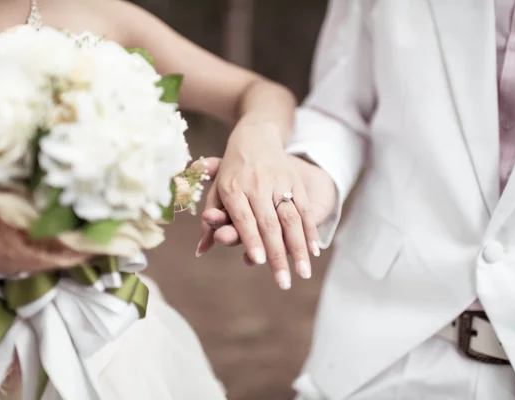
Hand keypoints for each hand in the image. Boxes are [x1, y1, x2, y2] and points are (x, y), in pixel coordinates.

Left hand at [201, 154, 336, 271]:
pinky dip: (310, 231)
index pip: (243, 218)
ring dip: (298, 247)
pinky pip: (303, 209)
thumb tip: (200, 251)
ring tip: (303, 273)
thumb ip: (210, 222)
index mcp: (233, 188)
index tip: (258, 261)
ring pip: (290, 218)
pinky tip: (314, 251)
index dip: (250, 239)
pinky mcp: (295, 181)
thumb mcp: (216, 192)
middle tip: (283, 282)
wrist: (256, 138)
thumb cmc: (230, 172)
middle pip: (268, 224)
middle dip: (277, 255)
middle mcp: (256, 185)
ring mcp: (278, 182)